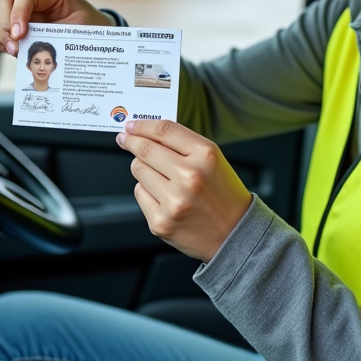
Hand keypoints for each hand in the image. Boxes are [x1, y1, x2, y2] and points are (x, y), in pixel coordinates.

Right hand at [0, 0, 111, 55]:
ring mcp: (18, 8)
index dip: (18, 13)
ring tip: (15, 50)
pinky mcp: (11, 23)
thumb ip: (58, 36)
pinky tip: (10, 50)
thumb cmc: (90, 29)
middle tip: (16, 46)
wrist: (92, 33)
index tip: (20, 35)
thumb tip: (32, 49)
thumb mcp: (82, 30)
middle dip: (4, 24)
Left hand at [116, 119, 251, 261]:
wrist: (234, 235)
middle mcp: (189, 177)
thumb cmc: (224, 195)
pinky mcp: (160, 222)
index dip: (143, 125)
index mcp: (205, 156)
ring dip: (143, 168)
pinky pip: (140, 194)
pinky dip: (146, 191)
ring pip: (138, 170)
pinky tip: (163, 196)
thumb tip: (148, 133)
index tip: (132, 125)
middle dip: (131, 142)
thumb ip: (183, 144)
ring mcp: (174, 201)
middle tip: (126, 139)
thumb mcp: (213, 161)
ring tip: (159, 176)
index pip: (164, 130)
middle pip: (145, 149)